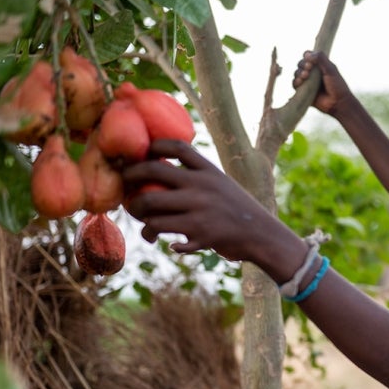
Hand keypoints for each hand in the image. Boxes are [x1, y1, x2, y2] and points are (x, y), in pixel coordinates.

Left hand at [122, 140, 274, 261]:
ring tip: (144, 224)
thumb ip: (197, 178)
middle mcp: (202, 185)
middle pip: (152, 171)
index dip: (153, 147)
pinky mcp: (198, 232)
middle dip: (130, 179)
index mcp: (209, 170)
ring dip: (139, 216)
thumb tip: (161, 172)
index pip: (176, 146)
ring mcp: (199, 208)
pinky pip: (160, 230)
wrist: (262, 236)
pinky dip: (155, 236)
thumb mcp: (222, 185)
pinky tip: (164, 242)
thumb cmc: (237, 211)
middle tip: (126, 191)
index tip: (140, 156)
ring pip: (150, 205)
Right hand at [292, 50, 355, 116]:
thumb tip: (307, 54)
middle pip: (301, 64)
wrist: (338, 102)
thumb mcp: (331, 69)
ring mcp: (308, 82)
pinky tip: (300, 82)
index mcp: (319, 65)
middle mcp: (312, 73)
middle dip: (302, 65)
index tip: (311, 60)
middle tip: (309, 69)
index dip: (306, 56)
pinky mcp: (304, 92)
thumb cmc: (337, 85)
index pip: (308, 56)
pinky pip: (295, 85)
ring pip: (297, 74)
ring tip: (305, 76)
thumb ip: (321, 58)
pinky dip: (295, 82)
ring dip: (299, 73)